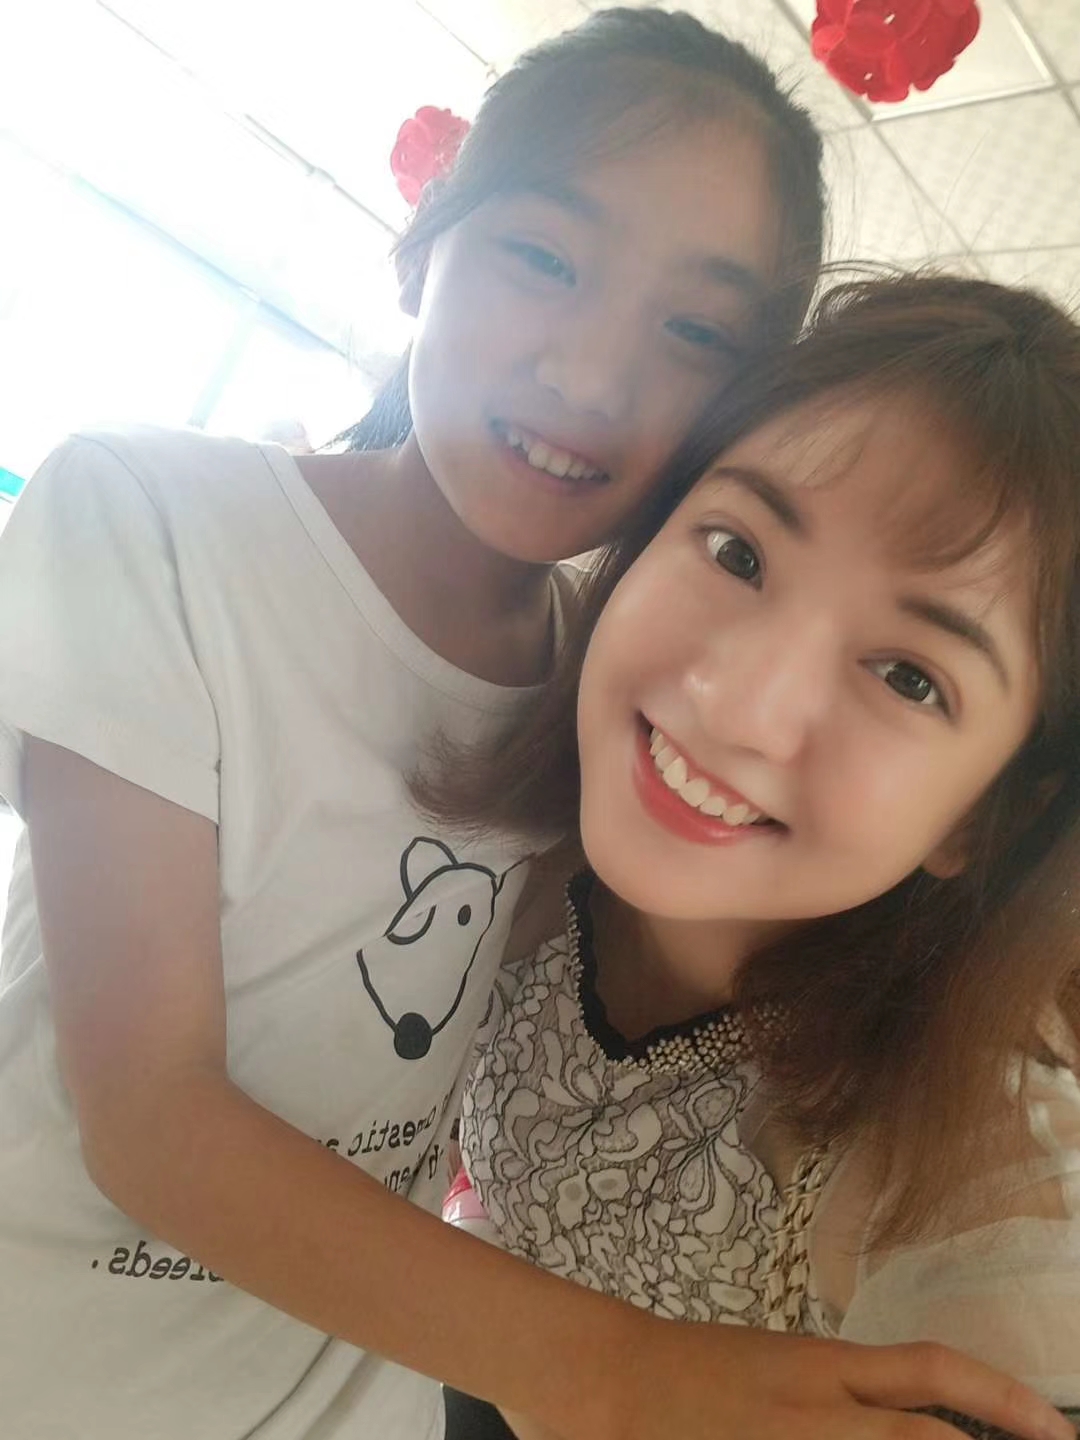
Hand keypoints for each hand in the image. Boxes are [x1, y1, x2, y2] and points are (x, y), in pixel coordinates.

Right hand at [584, 1319, 1074, 1439]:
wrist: (602, 1375)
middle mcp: (818, 1408)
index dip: (1003, 1397)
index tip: (1054, 1427)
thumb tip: (908, 1423)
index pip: (932, 1372)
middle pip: (927, 1435)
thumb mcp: (772, 1366)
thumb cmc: (682, 1370)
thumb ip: (840, 1394)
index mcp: (820, 1364)